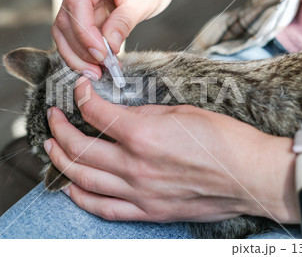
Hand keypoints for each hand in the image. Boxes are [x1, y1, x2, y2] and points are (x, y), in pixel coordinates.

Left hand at [45, 77, 296, 222]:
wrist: (250, 175)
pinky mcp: (148, 211)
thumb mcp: (182, 112)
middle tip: (53, 118)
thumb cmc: (224, 139)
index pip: (96, 113)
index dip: (82, 96)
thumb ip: (145, 115)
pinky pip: (104, 208)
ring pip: (84, 180)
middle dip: (59, 129)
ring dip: (61, 161)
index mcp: (144, 135)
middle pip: (81, 148)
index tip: (80, 89)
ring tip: (51, 147)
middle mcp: (135, 166)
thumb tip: (122, 115)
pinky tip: (70, 187)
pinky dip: (81, 197)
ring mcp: (139, 193)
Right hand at [52, 0, 229, 79]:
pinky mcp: (81, 4)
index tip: (100, 55)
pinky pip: (72, 29)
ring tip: (96, 71)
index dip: (84, 33)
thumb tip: (108, 46)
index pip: (77, 2)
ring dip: (76, 53)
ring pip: (63, 27)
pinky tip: (94, 63)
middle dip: (79, 49)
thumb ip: (124, 23)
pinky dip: (81, 49)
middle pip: (65, 17)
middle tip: (98, 71)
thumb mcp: (145, 1)